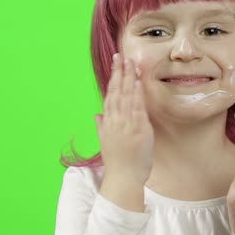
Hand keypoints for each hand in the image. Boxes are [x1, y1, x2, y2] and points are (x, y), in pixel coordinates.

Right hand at [94, 53, 154, 184]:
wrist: (123, 178)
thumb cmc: (117, 161)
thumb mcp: (105, 142)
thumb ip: (101, 126)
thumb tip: (97, 115)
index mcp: (107, 122)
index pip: (109, 94)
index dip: (113, 78)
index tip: (116, 64)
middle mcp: (115, 120)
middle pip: (117, 91)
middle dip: (119, 73)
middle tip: (122, 56)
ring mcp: (126, 124)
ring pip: (126, 96)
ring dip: (128, 79)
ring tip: (131, 63)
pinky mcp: (138, 129)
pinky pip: (137, 108)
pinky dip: (136, 94)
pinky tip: (137, 82)